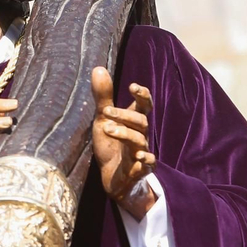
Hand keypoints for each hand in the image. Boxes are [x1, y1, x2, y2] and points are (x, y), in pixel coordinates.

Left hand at [91, 67, 156, 219]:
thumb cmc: (111, 145)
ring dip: (124, 133)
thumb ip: (103, 97)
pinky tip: (137, 157)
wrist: (112, 178)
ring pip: (140, 140)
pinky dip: (145, 160)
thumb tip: (98, 68)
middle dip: (124, 114)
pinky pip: (149, 163)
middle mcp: (140, 135)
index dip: (142, 95)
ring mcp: (141, 152)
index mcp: (133, 121)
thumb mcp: (103, 119)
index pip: (144, 105)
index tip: (132, 86)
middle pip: (141, 120)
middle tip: (106, 111)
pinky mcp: (140, 170)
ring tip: (107, 129)